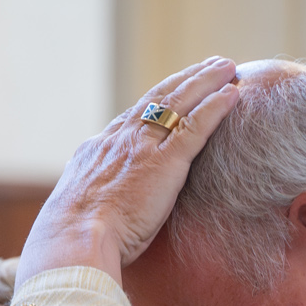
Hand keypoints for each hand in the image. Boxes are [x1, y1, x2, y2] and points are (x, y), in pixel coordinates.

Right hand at [19, 57, 242, 286]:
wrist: (73, 240)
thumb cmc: (72, 238)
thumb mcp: (76, 209)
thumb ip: (93, 199)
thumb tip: (95, 207)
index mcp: (98, 150)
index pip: (132, 116)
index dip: (157, 100)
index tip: (173, 88)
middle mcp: (120, 139)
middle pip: (158, 99)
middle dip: (185, 80)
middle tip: (208, 65)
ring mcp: (142, 148)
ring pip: (179, 103)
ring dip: (205, 81)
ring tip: (227, 67)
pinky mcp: (164, 162)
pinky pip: (195, 127)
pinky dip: (215, 107)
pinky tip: (233, 94)